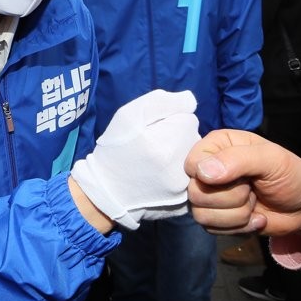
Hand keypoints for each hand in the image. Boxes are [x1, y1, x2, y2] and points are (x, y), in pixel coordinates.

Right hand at [70, 89, 199, 229]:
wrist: (107, 190)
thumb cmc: (116, 148)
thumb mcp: (129, 115)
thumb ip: (163, 102)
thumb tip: (190, 101)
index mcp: (169, 141)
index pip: (188, 118)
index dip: (169, 120)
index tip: (151, 132)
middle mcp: (182, 165)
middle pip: (192, 138)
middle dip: (177, 136)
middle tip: (153, 146)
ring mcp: (184, 185)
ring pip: (194, 156)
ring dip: (180, 153)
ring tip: (157, 160)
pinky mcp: (184, 199)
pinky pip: (190, 175)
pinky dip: (179, 172)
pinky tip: (162, 175)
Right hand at [185, 129, 300, 242]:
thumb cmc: (291, 176)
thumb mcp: (272, 159)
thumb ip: (238, 160)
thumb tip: (202, 173)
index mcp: (218, 145)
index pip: (192, 164)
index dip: (211, 176)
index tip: (241, 177)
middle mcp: (208, 169)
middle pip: (196, 193)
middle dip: (232, 198)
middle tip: (252, 190)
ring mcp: (211, 195)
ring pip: (201, 215)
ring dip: (237, 215)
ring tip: (254, 204)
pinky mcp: (216, 218)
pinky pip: (211, 230)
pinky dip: (239, 228)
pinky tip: (256, 218)